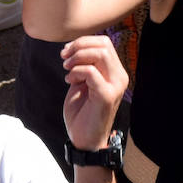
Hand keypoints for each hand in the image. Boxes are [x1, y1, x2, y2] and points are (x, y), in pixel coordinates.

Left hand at [61, 35, 128, 151]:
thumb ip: (83, 65)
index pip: (104, 43)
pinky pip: (90, 71)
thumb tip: (76, 46)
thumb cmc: (82, 112)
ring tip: (66, 68)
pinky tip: (69, 81)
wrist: (84, 140)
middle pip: (103, 45)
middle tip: (64, 58)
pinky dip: (76, 72)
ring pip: (100, 54)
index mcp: (115, 73)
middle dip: (79, 46)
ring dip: (77, 57)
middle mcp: (119, 77)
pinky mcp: (106, 95)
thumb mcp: (81, 83)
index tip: (66, 52)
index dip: (83, 42)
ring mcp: (115, 86)